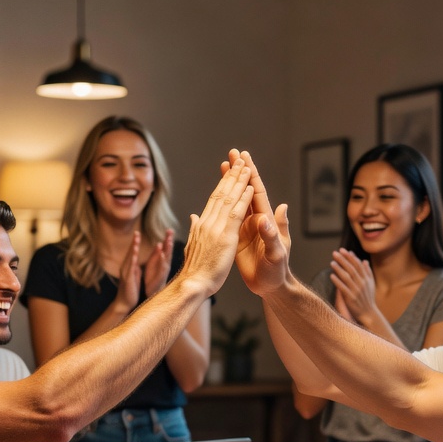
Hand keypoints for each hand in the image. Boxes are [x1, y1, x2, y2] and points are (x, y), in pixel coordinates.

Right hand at [113, 231, 142, 311]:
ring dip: (133, 248)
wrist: (124, 303)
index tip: (138, 233)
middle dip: (133, 242)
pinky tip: (135, 254)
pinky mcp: (127, 279)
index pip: (132, 253)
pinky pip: (130, 268)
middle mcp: (125, 268)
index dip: (134, 243)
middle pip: (130, 253)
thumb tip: (136, 262)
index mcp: (128, 267)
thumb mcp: (134, 277)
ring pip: (129, 259)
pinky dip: (132, 260)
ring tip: (136, 240)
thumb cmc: (130, 291)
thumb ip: (135, 269)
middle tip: (137, 232)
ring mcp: (125, 273)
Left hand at [143, 229, 173, 296]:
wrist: (150, 293)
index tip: (169, 229)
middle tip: (170, 231)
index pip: (166, 248)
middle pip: (168, 250)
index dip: (168, 239)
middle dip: (169, 240)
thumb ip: (156, 254)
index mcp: (162, 261)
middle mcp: (165, 264)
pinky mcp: (160, 277)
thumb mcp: (153, 263)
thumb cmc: (152, 278)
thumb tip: (159, 243)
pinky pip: (162, 267)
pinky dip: (163, 261)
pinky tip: (162, 254)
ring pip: (167, 258)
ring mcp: (163, 271)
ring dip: (168, 249)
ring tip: (168, 240)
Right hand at [180, 155, 253, 294]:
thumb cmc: (195, 271)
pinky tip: (249, 187)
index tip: (227, 166)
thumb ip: (196, 229)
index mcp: (205, 224)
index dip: (223, 181)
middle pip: (222, 192)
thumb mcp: (195, 246)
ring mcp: (217, 227)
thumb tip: (194, 216)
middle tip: (236, 156)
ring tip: (245, 164)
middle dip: (230, 174)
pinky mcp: (226, 236)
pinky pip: (237, 213)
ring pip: (229, 198)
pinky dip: (243, 199)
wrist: (193, 285)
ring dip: (238, 180)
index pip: (216, 197)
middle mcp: (210, 221)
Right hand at [232, 150, 291, 296]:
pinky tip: (215, 195)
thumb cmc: (277, 270)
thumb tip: (268, 215)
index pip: (257, 191)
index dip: (251, 174)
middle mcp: (256, 219)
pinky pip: (229, 216)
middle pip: (246, 190)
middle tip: (232, 153)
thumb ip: (273, 234)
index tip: (244, 157)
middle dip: (239, 171)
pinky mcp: (237, 237)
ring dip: (230, 183)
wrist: (270, 286)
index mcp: (266, 220)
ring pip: (236, 200)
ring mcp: (246, 227)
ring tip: (223, 166)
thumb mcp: (277, 253)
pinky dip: (223, 204)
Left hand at [330, 249, 377, 326]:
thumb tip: (364, 261)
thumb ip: (367, 272)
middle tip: (335, 253)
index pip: (357, 265)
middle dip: (343, 260)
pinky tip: (332, 275)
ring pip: (347, 277)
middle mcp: (362, 283)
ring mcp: (356, 290)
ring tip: (332, 262)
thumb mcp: (370, 284)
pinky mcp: (350, 298)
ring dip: (339, 269)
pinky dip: (337, 281)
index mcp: (366, 279)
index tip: (343, 250)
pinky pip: (343, 288)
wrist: (368, 313)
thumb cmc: (368, 298)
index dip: (350, 257)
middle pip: (351, 269)